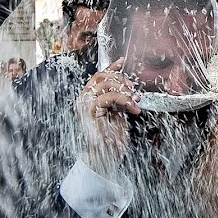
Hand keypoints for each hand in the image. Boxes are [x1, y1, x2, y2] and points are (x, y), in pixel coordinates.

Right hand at [76, 59, 138, 174]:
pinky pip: (109, 96)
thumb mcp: (118, 112)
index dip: (111, 67)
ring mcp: (84, 103)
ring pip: (106, 83)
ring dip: (125, 91)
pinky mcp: (90, 110)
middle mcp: (83, 98)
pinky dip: (124, 100)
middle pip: (102, 76)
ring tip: (134, 103)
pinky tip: (132, 109)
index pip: (99, 76)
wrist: (107, 155)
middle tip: (134, 93)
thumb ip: (119, 98)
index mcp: (89, 97)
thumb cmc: (112, 137)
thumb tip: (129, 87)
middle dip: (122, 81)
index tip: (123, 62)